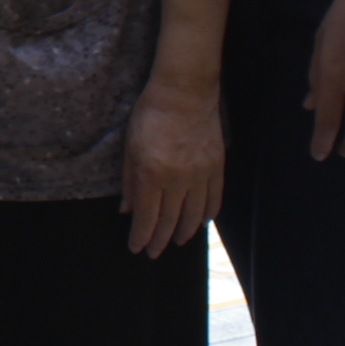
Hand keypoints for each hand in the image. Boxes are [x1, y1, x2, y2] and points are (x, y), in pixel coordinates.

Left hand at [121, 72, 224, 255]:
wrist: (185, 93)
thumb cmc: (151, 115)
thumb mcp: (130, 146)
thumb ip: (130, 181)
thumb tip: (127, 210)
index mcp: (152, 174)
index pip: (147, 217)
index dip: (141, 236)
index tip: (136, 248)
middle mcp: (178, 180)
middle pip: (170, 220)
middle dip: (160, 240)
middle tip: (154, 252)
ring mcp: (200, 175)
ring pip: (194, 214)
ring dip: (184, 232)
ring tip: (177, 241)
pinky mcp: (216, 167)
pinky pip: (213, 198)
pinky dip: (207, 214)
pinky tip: (202, 222)